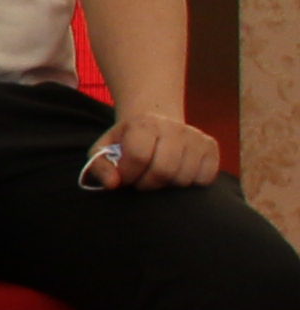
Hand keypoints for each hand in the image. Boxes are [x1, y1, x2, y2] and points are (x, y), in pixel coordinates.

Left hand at [97, 110, 224, 192]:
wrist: (156, 125)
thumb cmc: (126, 143)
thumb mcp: (104, 150)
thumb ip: (100, 166)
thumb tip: (113, 184)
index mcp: (144, 123)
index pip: (139, 156)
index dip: (129, 174)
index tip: (124, 177)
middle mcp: (174, 127)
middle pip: (164, 170)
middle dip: (148, 184)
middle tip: (141, 181)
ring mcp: (195, 137)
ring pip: (184, 177)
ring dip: (168, 185)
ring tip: (158, 176)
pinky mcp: (211, 147)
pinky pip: (204, 178)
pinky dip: (190, 183)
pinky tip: (177, 174)